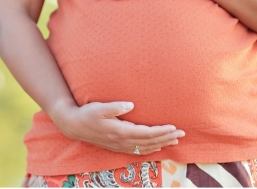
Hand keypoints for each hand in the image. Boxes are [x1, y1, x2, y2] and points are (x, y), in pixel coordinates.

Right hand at [56, 101, 184, 154]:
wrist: (74, 126)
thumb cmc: (87, 114)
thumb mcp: (99, 108)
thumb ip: (115, 107)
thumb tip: (130, 105)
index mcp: (120, 131)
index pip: (146, 133)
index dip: (161, 131)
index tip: (175, 128)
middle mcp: (122, 141)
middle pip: (149, 142)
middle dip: (167, 138)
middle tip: (182, 134)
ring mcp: (120, 145)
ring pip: (145, 148)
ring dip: (161, 144)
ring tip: (175, 140)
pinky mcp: (117, 147)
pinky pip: (138, 151)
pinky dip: (150, 150)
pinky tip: (157, 148)